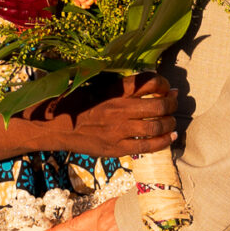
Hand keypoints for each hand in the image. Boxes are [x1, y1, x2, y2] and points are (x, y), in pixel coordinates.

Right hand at [57, 73, 177, 158]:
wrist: (56, 126)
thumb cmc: (77, 102)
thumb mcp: (98, 86)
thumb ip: (122, 85)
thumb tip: (150, 84)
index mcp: (114, 90)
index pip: (149, 82)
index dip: (164, 84)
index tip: (167, 87)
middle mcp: (119, 108)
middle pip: (158, 105)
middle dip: (172, 104)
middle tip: (174, 103)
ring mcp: (118, 130)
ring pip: (156, 127)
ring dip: (170, 123)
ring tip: (173, 122)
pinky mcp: (116, 148)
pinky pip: (147, 146)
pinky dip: (163, 141)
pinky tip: (170, 137)